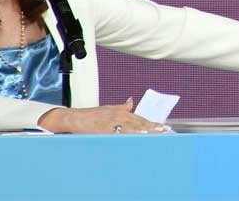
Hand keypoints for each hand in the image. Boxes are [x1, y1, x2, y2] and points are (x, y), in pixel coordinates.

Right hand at [38, 98, 166, 133]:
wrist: (74, 118)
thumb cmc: (91, 115)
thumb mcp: (108, 108)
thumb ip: (122, 107)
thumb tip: (132, 101)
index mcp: (120, 112)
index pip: (139, 118)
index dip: (151, 123)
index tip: (163, 127)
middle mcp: (118, 116)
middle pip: (138, 123)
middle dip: (152, 127)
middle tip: (164, 131)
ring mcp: (111, 123)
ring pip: (131, 128)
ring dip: (143, 131)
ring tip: (155, 134)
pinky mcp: (104, 130)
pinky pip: (118, 134)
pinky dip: (127, 135)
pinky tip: (135, 137)